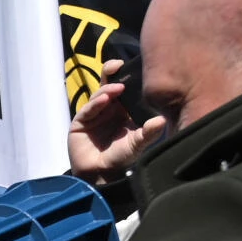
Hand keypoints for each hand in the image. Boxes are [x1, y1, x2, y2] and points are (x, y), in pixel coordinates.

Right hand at [70, 59, 166, 183]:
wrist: (101, 174)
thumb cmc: (121, 158)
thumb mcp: (139, 143)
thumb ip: (149, 132)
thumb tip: (161, 120)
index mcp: (124, 110)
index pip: (125, 88)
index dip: (127, 76)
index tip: (133, 66)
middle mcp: (108, 109)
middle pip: (108, 84)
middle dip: (111, 72)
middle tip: (117, 66)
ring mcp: (93, 114)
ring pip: (98, 94)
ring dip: (106, 89)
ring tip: (117, 89)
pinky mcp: (80, 122)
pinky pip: (87, 109)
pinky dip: (95, 103)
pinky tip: (104, 99)